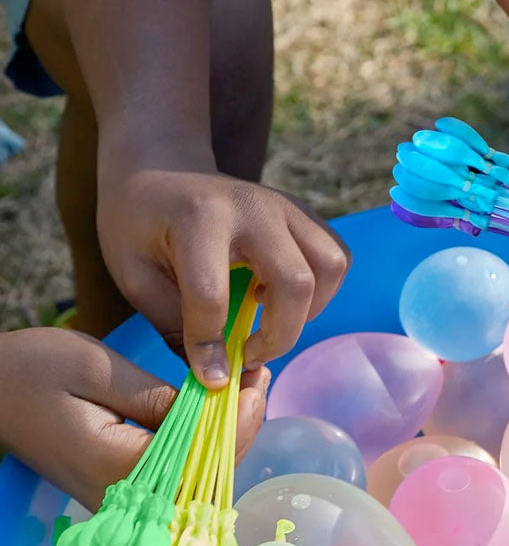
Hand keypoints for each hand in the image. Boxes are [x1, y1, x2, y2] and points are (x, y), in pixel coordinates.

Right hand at [0, 328, 268, 509]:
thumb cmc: (33, 372)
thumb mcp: (99, 371)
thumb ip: (159, 396)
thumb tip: (215, 406)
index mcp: (120, 469)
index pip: (202, 457)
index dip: (240, 419)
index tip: (257, 378)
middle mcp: (126, 499)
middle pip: (207, 474)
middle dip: (240, 425)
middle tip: (258, 377)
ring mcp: (125, 500)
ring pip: (197, 477)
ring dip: (226, 433)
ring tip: (245, 386)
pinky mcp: (124, 491)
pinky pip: (178, 475)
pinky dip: (203, 442)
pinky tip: (216, 406)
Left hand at [96, 166, 349, 386]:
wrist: (160, 167)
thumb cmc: (138, 224)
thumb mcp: (134, 273)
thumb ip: (172, 323)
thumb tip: (215, 378)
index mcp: (199, 218)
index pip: (213, 295)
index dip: (211, 348)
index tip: (211, 379)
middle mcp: (253, 207)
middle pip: (296, 282)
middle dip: (279, 335)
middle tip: (249, 353)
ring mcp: (286, 206)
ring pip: (330, 267)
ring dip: (309, 310)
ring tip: (272, 319)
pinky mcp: (304, 213)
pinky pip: (337, 257)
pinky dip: (321, 289)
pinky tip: (283, 295)